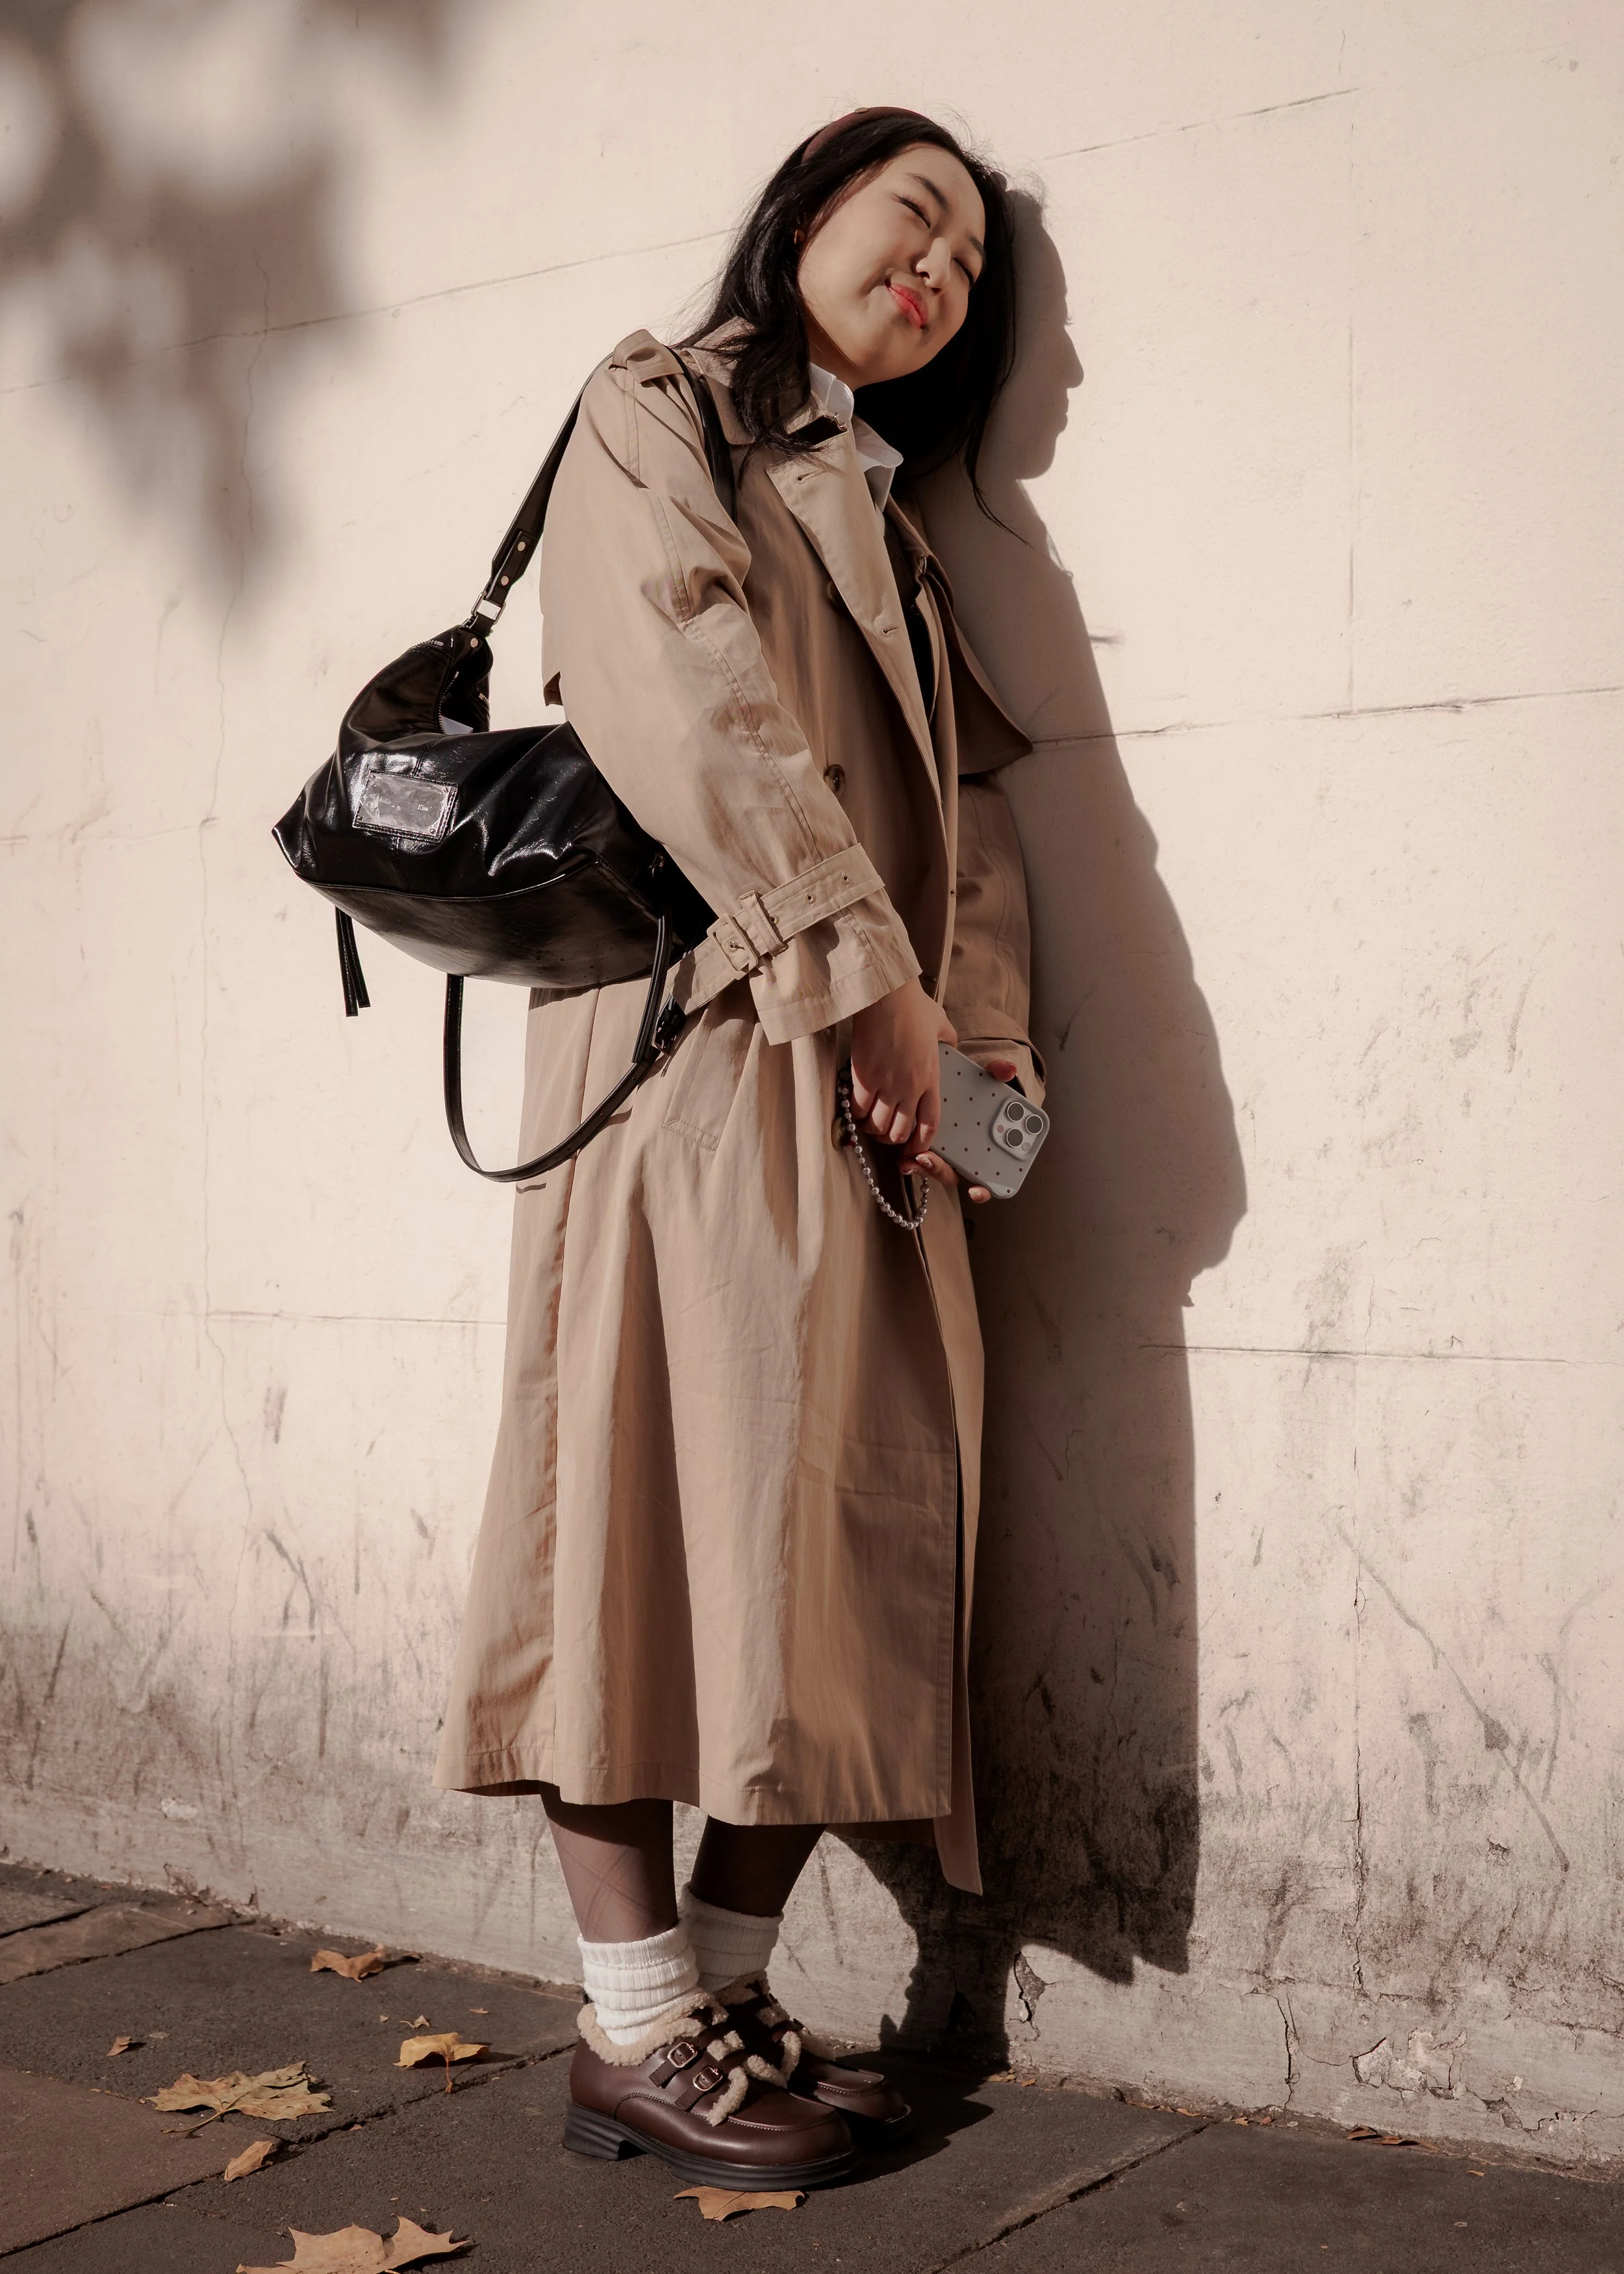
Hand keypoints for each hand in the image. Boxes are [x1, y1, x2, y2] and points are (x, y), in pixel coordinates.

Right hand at [849, 980, 955, 1149]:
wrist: (885, 996)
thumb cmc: (913, 1006)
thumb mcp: (941, 1024)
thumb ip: (947, 1039)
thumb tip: (950, 1042)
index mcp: (930, 1078)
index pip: (930, 1124)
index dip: (921, 1142)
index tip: (913, 1147)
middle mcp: (910, 1087)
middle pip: (900, 1131)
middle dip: (892, 1137)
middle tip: (884, 1130)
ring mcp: (886, 1085)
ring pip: (878, 1126)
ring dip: (872, 1128)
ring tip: (868, 1121)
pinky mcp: (864, 1078)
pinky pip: (859, 1110)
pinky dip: (856, 1113)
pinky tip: (855, 1107)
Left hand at [908, 1055, 1018, 1205]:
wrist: (955, 1081)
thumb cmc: (976, 1088)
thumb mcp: (987, 1079)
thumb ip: (998, 1073)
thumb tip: (1007, 1069)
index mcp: (982, 1144)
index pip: (985, 1174)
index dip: (983, 1188)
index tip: (978, 1191)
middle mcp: (963, 1154)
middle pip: (953, 1174)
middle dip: (939, 1171)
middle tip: (927, 1160)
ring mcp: (943, 1151)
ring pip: (933, 1168)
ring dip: (921, 1168)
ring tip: (908, 1159)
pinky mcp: (923, 1143)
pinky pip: (918, 1157)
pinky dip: (910, 1159)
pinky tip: (901, 1154)